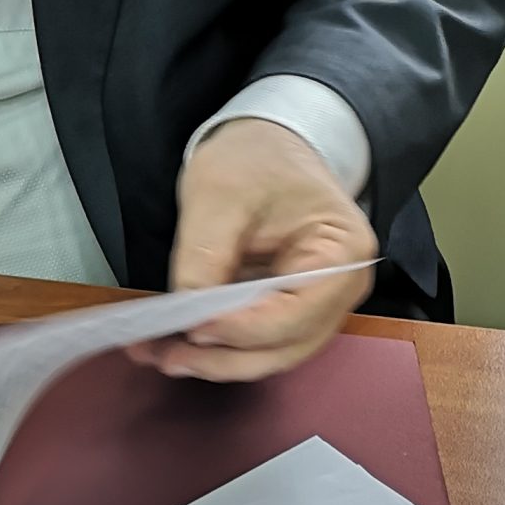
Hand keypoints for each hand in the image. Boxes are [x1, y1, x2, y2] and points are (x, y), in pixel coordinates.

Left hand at [132, 118, 376, 383]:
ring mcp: (317, 302)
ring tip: (161, 355)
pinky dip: (218, 347)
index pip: (297, 312)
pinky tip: (175, 345)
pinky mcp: (287, 308)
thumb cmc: (256, 157)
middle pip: (287, 344)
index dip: (242, 328)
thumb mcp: (220, 192)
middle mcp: (341, 287)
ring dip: (217, 360)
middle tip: (167, 355)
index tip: (192, 328)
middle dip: (224, 356)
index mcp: (343, 251)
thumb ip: (206, 254)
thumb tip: (186, 311)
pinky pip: (257, 341)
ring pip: (270, 353)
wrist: (265, 144)